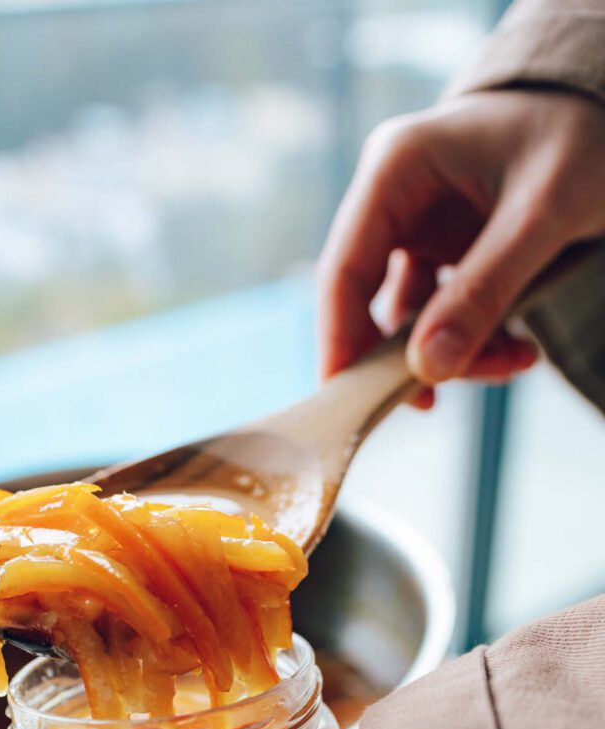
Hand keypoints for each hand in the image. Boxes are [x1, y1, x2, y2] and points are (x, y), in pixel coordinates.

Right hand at [318, 89, 604, 395]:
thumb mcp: (542, 214)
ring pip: (411, 318)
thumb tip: (427, 371)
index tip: (345, 404)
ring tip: (516, 361)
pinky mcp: (446, 250)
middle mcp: (395, 199)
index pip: (343, 270)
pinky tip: (518, 348)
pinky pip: (444, 313)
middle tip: (439, 403)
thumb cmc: (583, 133)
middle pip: (369, 302)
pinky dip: (476, 340)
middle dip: (409, 356)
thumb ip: (484, 290)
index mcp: (395, 169)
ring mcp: (419, 227)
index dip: (338, 341)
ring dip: (456, 354)